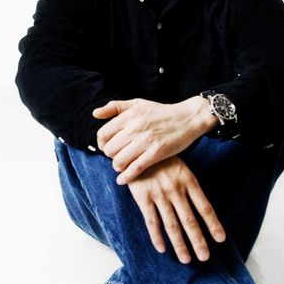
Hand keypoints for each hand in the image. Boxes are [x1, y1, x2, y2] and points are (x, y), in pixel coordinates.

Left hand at [93, 97, 216, 183]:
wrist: (188, 118)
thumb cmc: (161, 112)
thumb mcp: (137, 103)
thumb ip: (115, 107)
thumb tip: (94, 114)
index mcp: (129, 115)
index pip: (103, 134)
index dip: (102, 144)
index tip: (108, 147)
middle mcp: (135, 127)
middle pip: (109, 150)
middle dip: (110, 156)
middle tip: (117, 157)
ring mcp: (146, 140)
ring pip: (119, 161)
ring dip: (118, 167)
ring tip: (122, 166)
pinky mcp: (156, 152)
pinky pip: (135, 168)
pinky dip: (126, 177)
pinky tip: (123, 179)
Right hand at [127, 155, 225, 263]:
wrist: (137, 146)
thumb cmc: (162, 159)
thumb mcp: (181, 168)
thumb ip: (190, 187)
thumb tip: (201, 209)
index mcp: (189, 181)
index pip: (205, 207)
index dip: (213, 224)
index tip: (220, 239)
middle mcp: (176, 190)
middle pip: (189, 220)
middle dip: (198, 240)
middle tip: (204, 257)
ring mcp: (159, 194)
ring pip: (171, 225)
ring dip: (179, 244)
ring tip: (186, 259)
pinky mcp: (143, 197)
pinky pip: (151, 221)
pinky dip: (156, 236)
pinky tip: (162, 249)